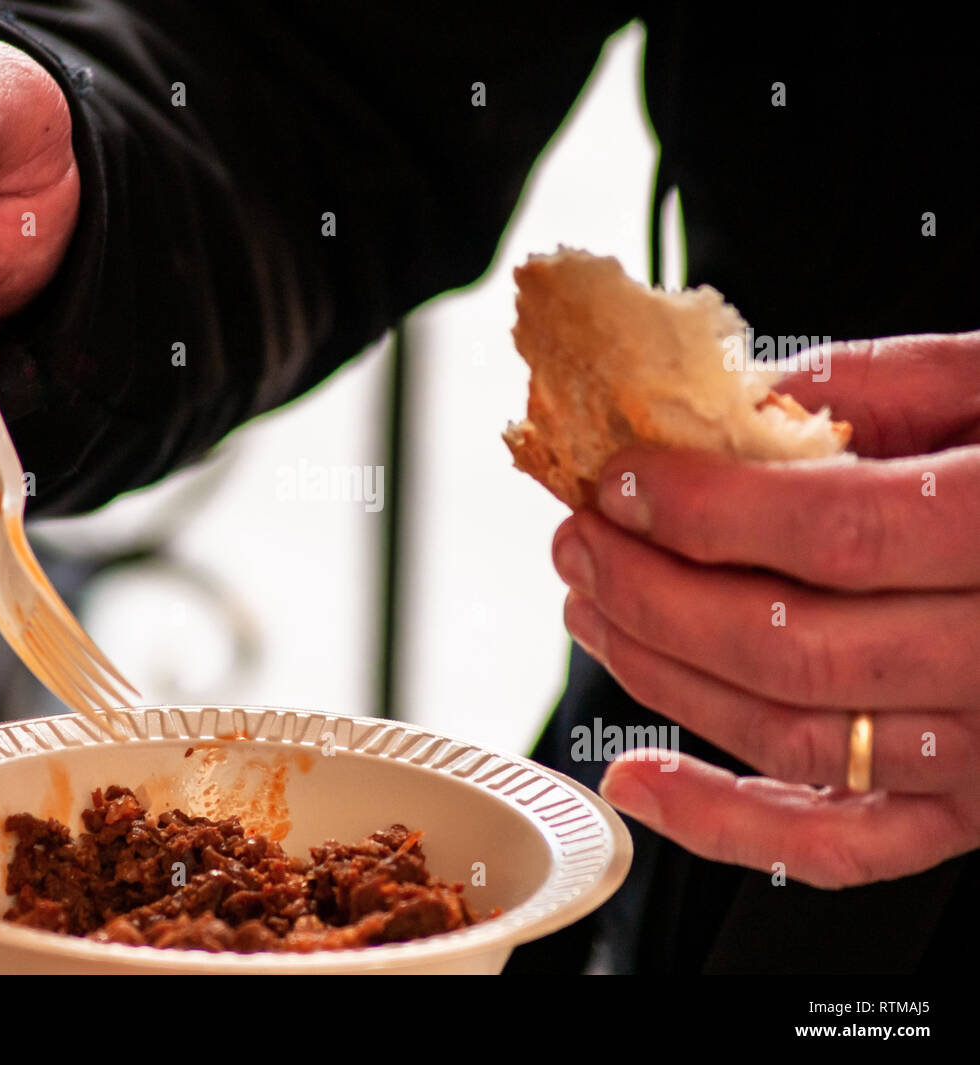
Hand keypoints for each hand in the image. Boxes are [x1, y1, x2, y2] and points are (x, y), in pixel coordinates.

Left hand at [552, 332, 979, 887]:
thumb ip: (875, 386)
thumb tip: (732, 400)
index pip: (832, 534)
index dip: (703, 510)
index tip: (618, 480)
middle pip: (790, 648)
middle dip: (653, 592)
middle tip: (583, 539)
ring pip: (791, 736)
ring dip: (661, 676)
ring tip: (593, 609)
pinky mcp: (970, 809)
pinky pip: (842, 845)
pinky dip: (727, 825)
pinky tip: (640, 782)